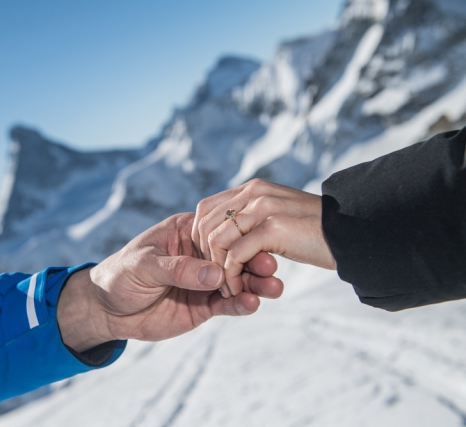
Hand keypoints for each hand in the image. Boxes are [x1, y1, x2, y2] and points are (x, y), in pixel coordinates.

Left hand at [57, 213, 282, 351]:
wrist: (107, 310)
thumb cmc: (120, 275)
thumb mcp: (144, 266)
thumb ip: (179, 269)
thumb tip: (215, 273)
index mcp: (185, 232)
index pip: (216, 230)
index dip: (236, 236)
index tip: (256, 242)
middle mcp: (199, 254)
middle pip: (233, 254)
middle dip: (254, 260)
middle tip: (271, 266)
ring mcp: (203, 280)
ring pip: (236, 279)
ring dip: (256, 283)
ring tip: (274, 288)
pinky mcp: (204, 305)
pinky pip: (227, 303)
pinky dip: (241, 304)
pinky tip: (254, 304)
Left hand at [192, 179, 335, 297]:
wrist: (354, 235)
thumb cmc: (317, 234)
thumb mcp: (279, 217)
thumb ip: (253, 220)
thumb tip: (225, 238)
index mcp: (253, 189)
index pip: (206, 209)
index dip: (199, 236)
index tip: (206, 262)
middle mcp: (254, 193)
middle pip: (205, 223)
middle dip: (202, 255)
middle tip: (211, 280)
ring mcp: (263, 209)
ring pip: (217, 241)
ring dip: (216, 270)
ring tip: (226, 289)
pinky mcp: (273, 228)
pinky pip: (236, 255)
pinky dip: (231, 277)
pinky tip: (238, 291)